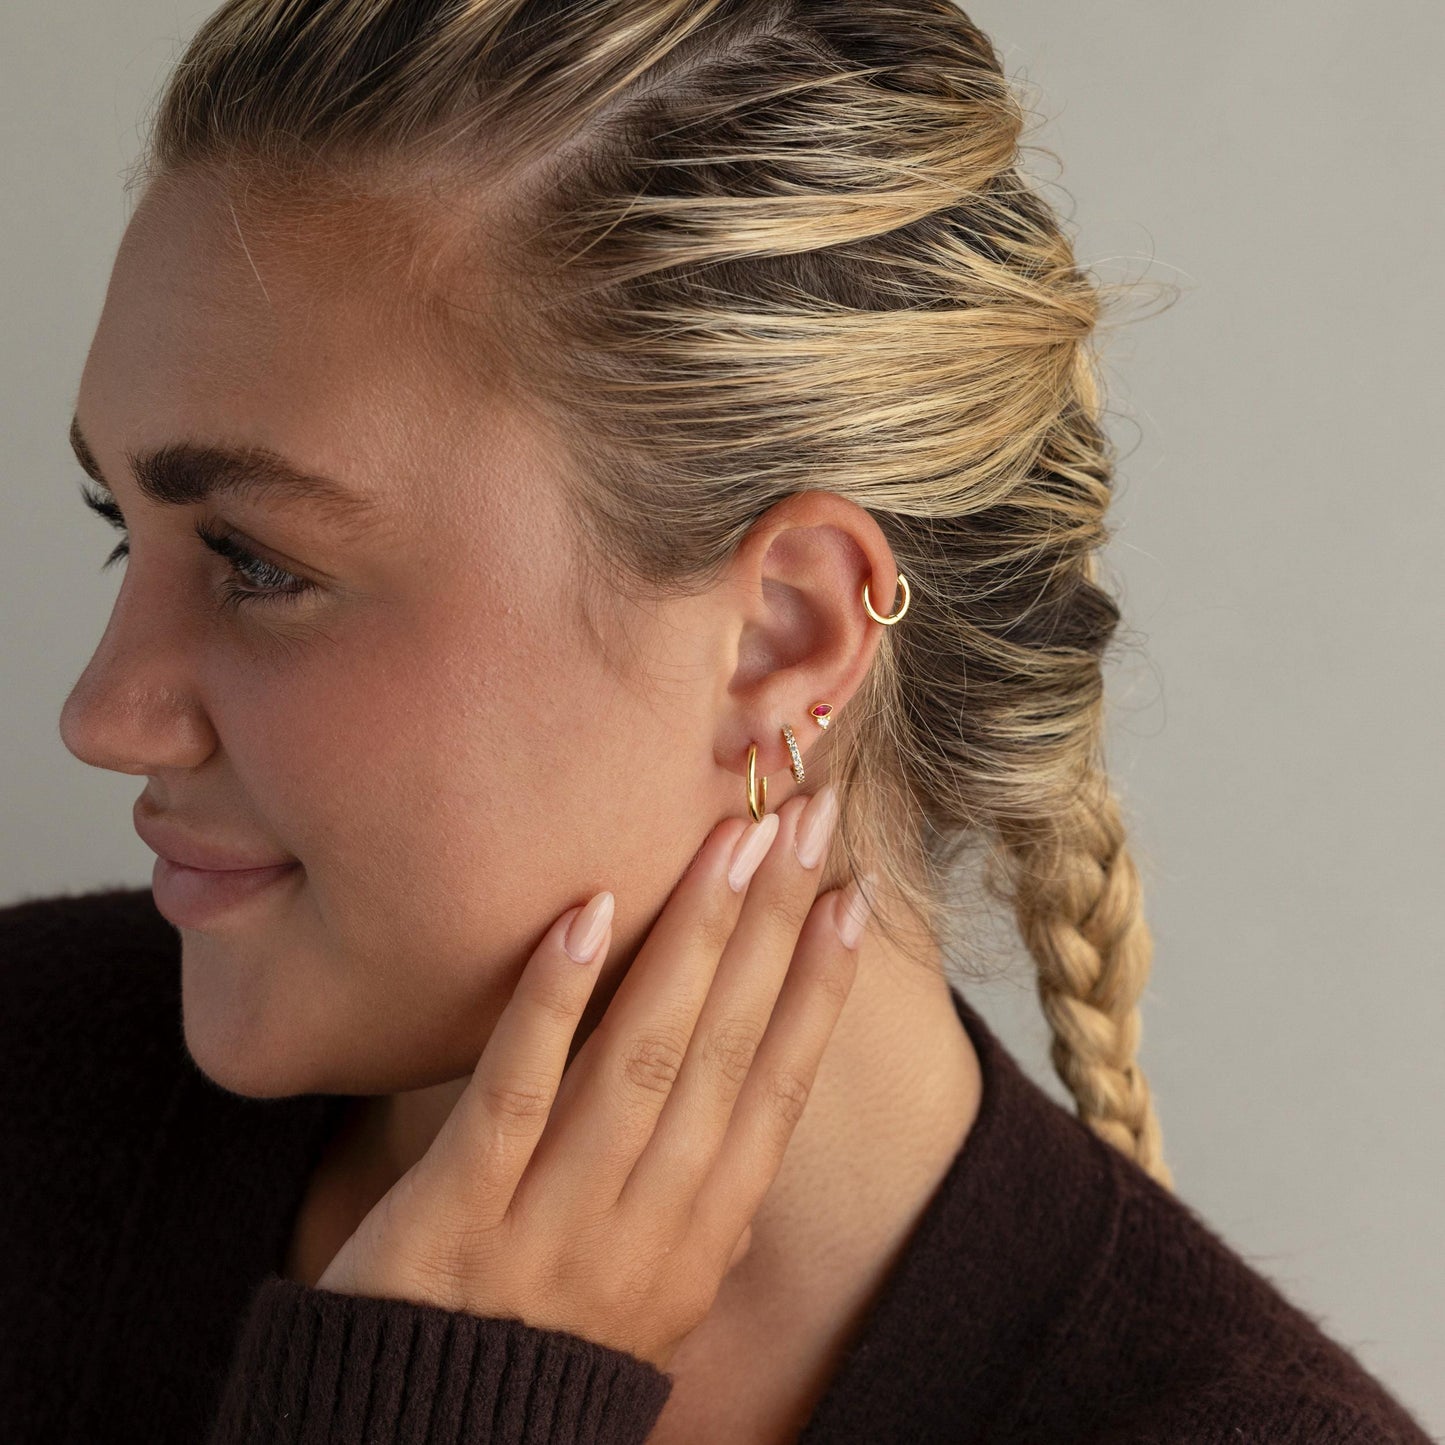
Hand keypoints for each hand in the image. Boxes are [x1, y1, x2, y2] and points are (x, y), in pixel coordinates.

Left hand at [314, 786, 863, 1370]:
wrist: (428, 1443)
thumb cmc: (546, 1346)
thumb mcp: (656, 1287)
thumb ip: (704, 1195)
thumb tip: (758, 1103)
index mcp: (701, 1236)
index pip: (779, 1089)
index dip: (821, 987)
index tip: (855, 895)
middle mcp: (647, 1224)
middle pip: (725, 1050)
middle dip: (772, 926)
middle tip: (808, 822)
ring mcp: (555, 1219)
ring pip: (641, 1058)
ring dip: (690, 940)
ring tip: (727, 842)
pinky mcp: (457, 1215)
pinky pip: (514, 1091)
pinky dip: (554, 1001)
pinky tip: (585, 914)